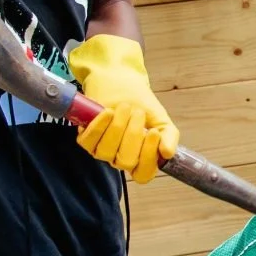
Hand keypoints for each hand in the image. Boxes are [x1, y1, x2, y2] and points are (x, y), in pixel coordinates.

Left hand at [68, 34, 178, 182]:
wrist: (121, 82)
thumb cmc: (142, 103)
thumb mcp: (161, 119)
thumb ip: (169, 136)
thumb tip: (167, 153)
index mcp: (142, 158)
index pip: (143, 174)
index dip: (148, 157)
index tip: (154, 133)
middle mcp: (121, 158)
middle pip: (125, 162)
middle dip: (133, 135)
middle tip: (138, 113)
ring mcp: (102, 151)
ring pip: (106, 152)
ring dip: (117, 127)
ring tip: (125, 107)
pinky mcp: (86, 140)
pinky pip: (89, 142)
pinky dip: (99, 126)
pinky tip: (107, 112)